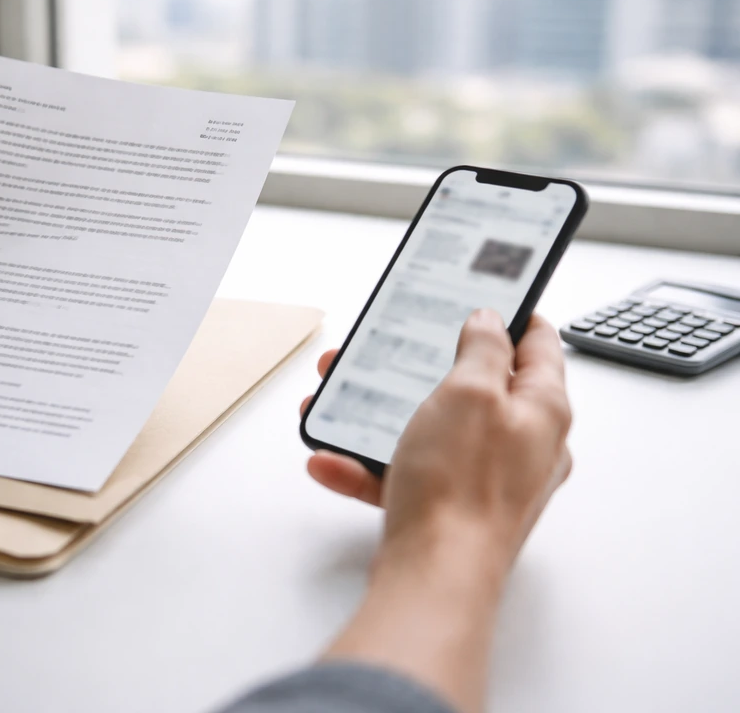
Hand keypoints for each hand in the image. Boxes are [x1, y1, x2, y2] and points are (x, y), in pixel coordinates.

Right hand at [301, 310, 570, 559]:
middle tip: (389, 348)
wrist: (435, 578)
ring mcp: (484, 478)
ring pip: (429, 428)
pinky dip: (367, 463)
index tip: (487, 295)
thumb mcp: (471, 394)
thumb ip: (483, 349)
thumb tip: (488, 322)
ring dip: (381, 412)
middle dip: (420, 364)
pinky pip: (404, 472)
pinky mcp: (448, 506)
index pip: (538, 344)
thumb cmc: (462, 490)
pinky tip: (332, 460)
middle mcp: (520, 444)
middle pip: (472, 386)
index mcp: (541, 409)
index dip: (513, 313)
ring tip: (337, 398)